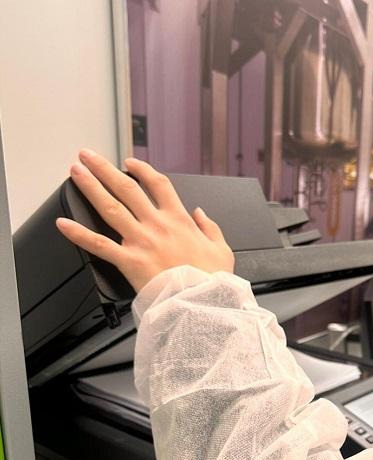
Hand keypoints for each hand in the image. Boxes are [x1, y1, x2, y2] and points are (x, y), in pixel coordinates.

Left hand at [56, 149, 234, 291]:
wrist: (200, 303)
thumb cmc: (211, 280)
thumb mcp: (222, 249)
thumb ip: (210, 227)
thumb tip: (201, 213)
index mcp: (179, 221)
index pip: (158, 185)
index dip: (142, 170)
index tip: (130, 163)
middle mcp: (157, 225)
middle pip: (127, 188)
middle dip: (105, 169)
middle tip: (89, 156)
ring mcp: (140, 241)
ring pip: (110, 207)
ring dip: (91, 187)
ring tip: (76, 172)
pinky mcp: (128, 261)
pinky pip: (98, 245)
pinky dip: (78, 234)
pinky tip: (63, 223)